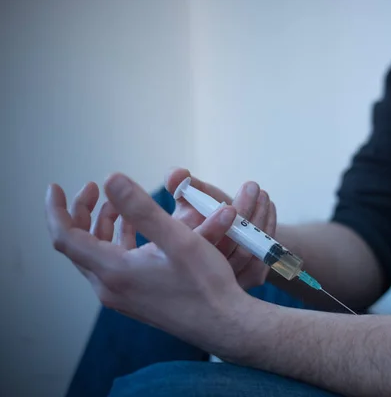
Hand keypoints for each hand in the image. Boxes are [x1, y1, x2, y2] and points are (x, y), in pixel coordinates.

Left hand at [45, 173, 252, 352]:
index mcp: (114, 271)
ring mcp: (121, 295)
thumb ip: (142, 208)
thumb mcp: (177, 239)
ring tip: (116, 203)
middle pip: (78, 245)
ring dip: (100, 226)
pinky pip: (112, 265)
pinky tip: (135, 229)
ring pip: (96, 254)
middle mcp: (110, 287)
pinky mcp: (134, 298)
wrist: (223, 323)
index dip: (56, 209)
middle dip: (81, 212)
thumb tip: (111, 179)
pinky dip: (116, 241)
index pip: (65, 237)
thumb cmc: (205, 284)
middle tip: (94, 187)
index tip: (56, 186)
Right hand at [165, 168, 275, 289]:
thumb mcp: (189, 201)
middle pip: (228, 248)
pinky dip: (269, 230)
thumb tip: (177, 174)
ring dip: (260, 219)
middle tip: (253, 186)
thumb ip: (181, 185)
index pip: (198, 245)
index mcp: (181, 254)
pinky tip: (269, 209)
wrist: (225, 239)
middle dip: (244, 213)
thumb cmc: (202, 217)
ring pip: (248, 252)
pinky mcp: (249, 281)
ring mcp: (228, 283)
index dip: (213, 227)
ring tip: (263, 195)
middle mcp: (203, 275)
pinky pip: (263, 258)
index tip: (229, 207)